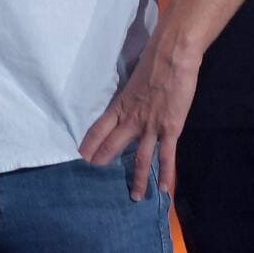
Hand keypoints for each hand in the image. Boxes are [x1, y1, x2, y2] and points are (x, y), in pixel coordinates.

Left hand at [77, 38, 200, 199]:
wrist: (172, 55)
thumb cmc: (153, 61)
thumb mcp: (133, 79)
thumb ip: (130, 94)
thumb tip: (128, 98)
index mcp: (121, 104)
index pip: (99, 128)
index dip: (90, 143)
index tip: (81, 156)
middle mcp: (132, 118)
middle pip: (112, 144)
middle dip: (103, 161)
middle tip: (94, 179)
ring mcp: (151, 126)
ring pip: (139, 157)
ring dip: (136, 178)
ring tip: (133, 197)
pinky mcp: (170, 128)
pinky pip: (166, 156)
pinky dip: (165, 173)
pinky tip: (164, 189)